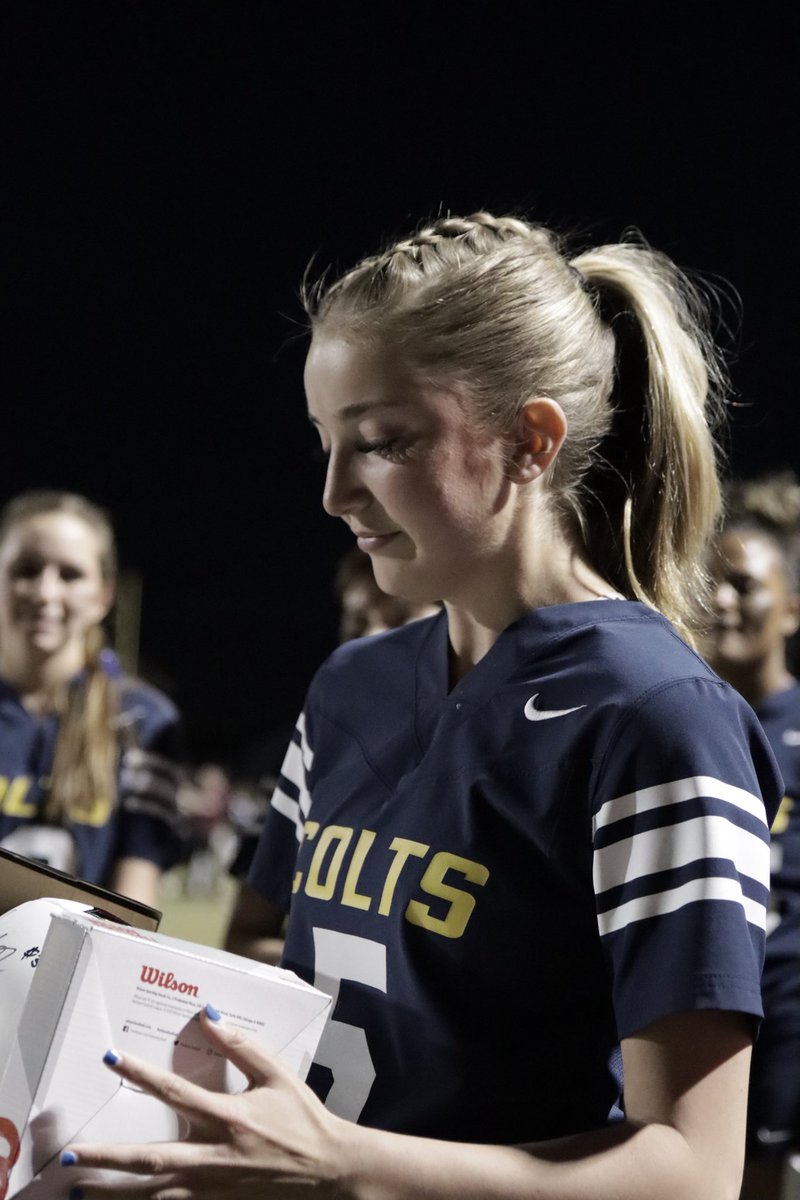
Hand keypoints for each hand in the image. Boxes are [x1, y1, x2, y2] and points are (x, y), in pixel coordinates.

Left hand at [62, 1007, 349, 1198]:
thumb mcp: (277, 1074)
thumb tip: (210, 1016)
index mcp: (228, 1116)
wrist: (331, 1171)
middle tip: (73, 1154)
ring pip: (154, 1194)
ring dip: (115, 1193)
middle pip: (149, 1159)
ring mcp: (213, 1188)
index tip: (112, 1059)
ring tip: (81, 1189)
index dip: (141, 1074)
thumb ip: (241, 1046)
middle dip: (108, 1158)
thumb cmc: (304, 1120)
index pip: (174, 1091)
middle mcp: (214, 1155)